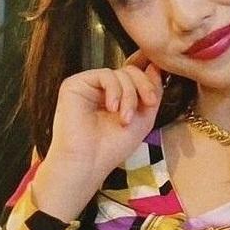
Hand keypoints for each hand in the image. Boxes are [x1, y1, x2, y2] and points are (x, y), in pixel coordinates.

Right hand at [32, 52, 163, 221]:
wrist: (88, 164)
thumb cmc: (113, 147)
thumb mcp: (144, 117)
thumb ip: (152, 91)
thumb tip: (155, 65)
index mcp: (116, 96)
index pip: (136, 76)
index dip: (148, 81)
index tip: (153, 100)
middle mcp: (101, 89)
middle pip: (130, 71)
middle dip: (144, 87)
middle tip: (148, 105)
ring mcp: (87, 86)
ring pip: (120, 73)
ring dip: (130, 95)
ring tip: (125, 118)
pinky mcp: (74, 85)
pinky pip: (104, 74)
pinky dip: (115, 90)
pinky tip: (112, 109)